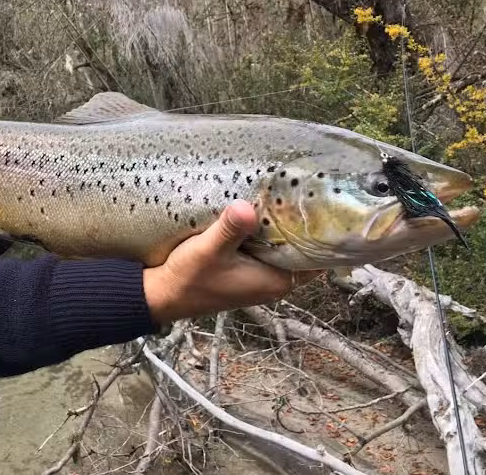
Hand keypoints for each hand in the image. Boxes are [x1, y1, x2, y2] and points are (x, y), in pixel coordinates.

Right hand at [142, 200, 320, 323]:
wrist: (163, 295)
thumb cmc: (188, 278)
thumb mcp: (209, 250)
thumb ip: (230, 229)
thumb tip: (247, 207)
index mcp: (276, 281)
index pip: (317, 258)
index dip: (322, 233)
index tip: (322, 205)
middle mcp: (273, 281)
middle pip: (301, 249)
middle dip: (301, 224)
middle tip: (303, 190)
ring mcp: (260, 276)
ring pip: (283, 247)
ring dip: (281, 226)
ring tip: (283, 192)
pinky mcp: (247, 270)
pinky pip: (267, 247)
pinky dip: (265, 232)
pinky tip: (258, 209)